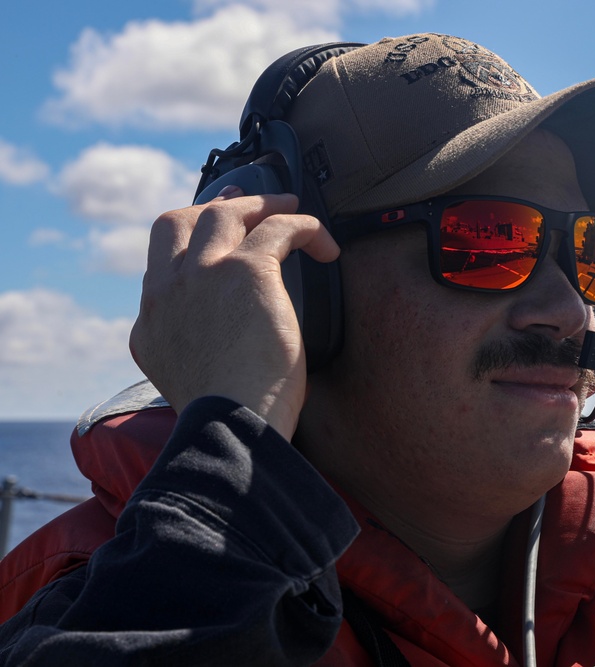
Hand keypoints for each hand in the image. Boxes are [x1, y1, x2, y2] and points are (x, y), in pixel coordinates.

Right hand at [129, 187, 339, 439]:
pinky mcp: (247, 272)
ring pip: (226, 213)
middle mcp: (168, 289)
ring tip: (292, 208)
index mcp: (152, 318)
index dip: (191, 238)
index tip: (215, 230)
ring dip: (261, 205)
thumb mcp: (185, 379)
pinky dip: (305, 228)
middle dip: (216, 206)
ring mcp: (203, 274)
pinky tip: (324, 244)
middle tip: (247, 201)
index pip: (163, 259)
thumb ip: (188, 347)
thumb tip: (215, 338)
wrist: (231, 428)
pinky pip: (278, 228)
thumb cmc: (225, 419)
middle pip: (180, 221)